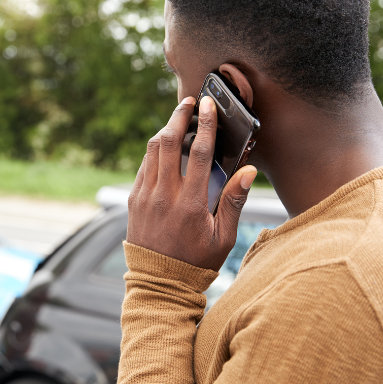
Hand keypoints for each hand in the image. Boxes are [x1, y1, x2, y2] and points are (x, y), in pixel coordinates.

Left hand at [127, 96, 256, 270]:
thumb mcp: (223, 237)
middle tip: (190, 101)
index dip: (205, 125)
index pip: (199, 153)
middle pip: (169, 143)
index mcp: (191, 203)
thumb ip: (234, 201)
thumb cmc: (196, 262)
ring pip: (152, 151)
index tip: (208, 105)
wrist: (159, 282)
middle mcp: (164, 195)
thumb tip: (248, 170)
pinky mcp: (134, 200)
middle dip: (179, 116)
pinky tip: (163, 146)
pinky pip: (143, 166)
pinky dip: (154, 151)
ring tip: (177, 118)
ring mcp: (145, 196)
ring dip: (165, 129)